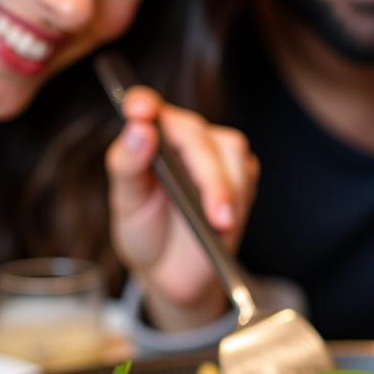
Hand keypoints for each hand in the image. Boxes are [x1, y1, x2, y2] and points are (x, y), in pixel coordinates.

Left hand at [105, 86, 258, 330]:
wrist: (172, 270)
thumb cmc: (144, 230)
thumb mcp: (125, 204)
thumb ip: (127, 164)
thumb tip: (139, 128)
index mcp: (149, 135)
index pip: (147, 107)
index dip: (144, 104)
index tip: (139, 110)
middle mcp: (184, 137)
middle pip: (200, 136)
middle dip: (207, 175)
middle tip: (213, 215)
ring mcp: (214, 154)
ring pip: (233, 152)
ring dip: (228, 191)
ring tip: (221, 224)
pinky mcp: (239, 172)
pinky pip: (248, 172)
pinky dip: (239, 198)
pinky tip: (227, 220)